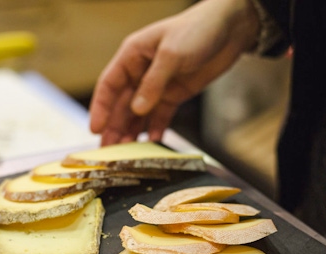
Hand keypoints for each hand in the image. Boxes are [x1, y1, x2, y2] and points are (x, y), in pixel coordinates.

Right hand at [89, 0, 259, 145]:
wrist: (230, 29)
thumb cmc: (197, 30)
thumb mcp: (172, 55)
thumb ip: (153, 83)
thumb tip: (137, 110)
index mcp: (132, 55)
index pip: (109, 85)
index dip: (100, 108)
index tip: (95, 129)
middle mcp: (141, 71)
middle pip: (122, 104)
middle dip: (114, 127)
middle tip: (108, 151)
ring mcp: (158, 85)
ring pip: (139, 113)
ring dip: (132, 132)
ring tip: (127, 152)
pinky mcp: (175, 94)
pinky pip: (161, 115)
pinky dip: (156, 128)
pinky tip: (152, 142)